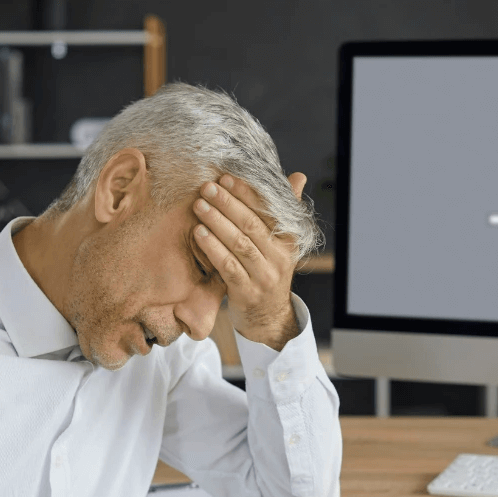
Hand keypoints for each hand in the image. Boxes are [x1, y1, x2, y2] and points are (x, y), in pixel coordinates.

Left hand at [192, 172, 307, 349]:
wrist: (268, 317)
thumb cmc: (268, 272)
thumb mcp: (280, 244)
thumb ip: (283, 211)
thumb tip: (298, 176)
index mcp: (288, 241)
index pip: (269, 211)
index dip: (247, 193)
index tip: (226, 178)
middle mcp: (279, 258)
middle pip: (252, 225)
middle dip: (228, 204)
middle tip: (208, 188)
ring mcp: (264, 277)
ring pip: (239, 244)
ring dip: (217, 223)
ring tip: (199, 206)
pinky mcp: (247, 292)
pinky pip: (228, 267)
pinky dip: (213, 249)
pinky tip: (199, 234)